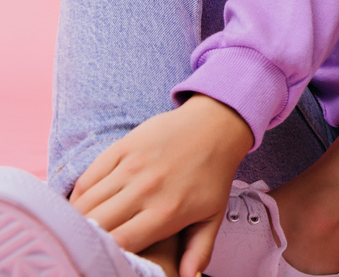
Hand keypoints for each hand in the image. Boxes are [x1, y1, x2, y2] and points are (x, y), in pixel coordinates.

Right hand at [69, 94, 252, 275]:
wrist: (216, 125)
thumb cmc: (213, 175)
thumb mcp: (213, 215)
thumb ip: (198, 250)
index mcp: (167, 211)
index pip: (121, 244)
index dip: (107, 255)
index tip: (104, 258)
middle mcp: (146, 190)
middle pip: (97, 226)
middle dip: (89, 239)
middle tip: (89, 245)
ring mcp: (131, 167)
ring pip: (86, 203)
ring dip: (79, 219)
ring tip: (81, 229)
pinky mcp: (121, 147)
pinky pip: (87, 179)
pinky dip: (78, 196)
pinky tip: (81, 206)